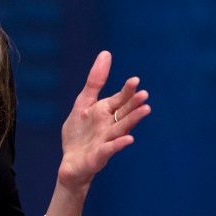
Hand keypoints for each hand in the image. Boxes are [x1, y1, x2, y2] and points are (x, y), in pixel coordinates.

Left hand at [57, 51, 150, 191]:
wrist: (70, 162)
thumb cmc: (79, 133)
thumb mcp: (83, 103)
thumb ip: (95, 81)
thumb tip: (106, 53)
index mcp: (106, 112)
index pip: (120, 100)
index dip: (127, 91)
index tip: (135, 80)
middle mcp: (110, 126)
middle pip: (124, 113)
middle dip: (134, 105)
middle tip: (145, 95)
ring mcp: (106, 141)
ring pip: (121, 129)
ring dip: (133, 120)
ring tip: (145, 110)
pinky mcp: (99, 156)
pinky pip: (110, 149)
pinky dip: (118, 144)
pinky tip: (128, 138)